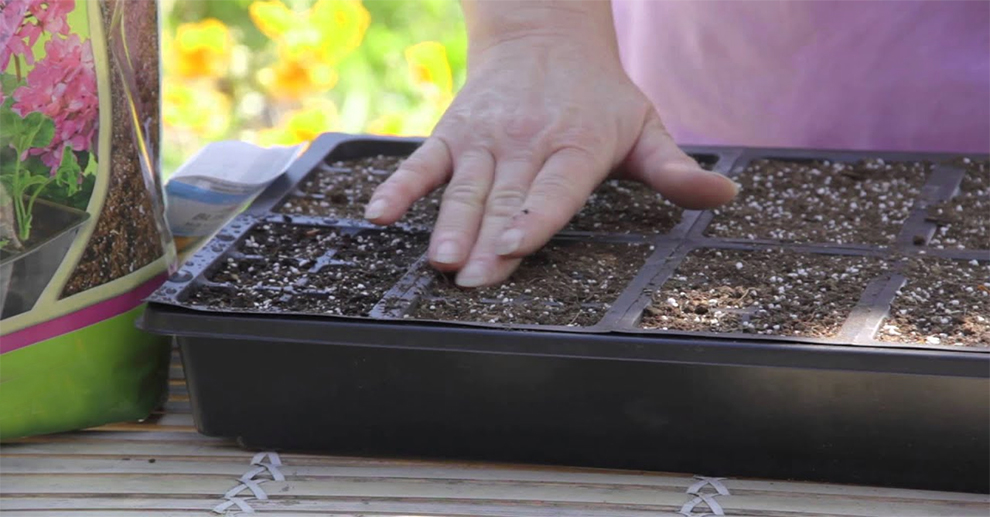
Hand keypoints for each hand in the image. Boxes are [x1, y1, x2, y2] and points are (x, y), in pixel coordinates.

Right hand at [365, 3, 737, 286]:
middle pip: (504, 197)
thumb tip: (725, 197)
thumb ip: (674, 169)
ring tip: (437, 261)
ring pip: (465, 187)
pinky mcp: (454, 133)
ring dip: (448, 224)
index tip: (513, 248)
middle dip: (486, 241)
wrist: (544, 34)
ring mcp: (486, 138)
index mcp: (576, 146)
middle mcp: (528, 143)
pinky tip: (380, 216)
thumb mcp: (644, 126)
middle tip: (471, 281)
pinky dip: (401, 188)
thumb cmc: (598, 95)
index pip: (554, 190)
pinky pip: (424, 162)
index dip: (533, 219)